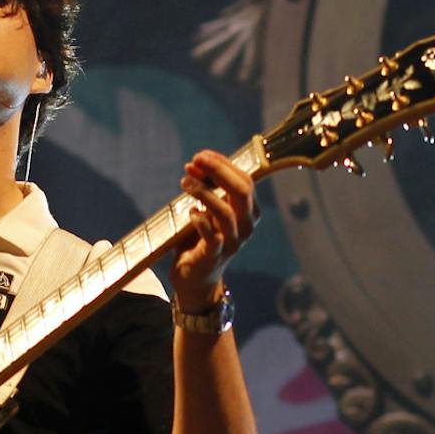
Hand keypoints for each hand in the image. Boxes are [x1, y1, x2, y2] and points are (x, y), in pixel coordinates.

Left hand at [171, 149, 257, 307]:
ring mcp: (233, 242)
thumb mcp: (205, 208)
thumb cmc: (200, 238)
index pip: (245, 179)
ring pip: (225, 211)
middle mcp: (246, 226)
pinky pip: (211, 235)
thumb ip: (205, 187)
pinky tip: (190, 212)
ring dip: (203, 192)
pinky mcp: (216, 255)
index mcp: (249, 211)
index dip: (223, 164)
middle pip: (242, 191)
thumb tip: (195, 164)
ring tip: (185, 182)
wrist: (195, 277)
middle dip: (218, 170)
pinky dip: (199, 220)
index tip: (201, 156)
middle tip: (195, 161)